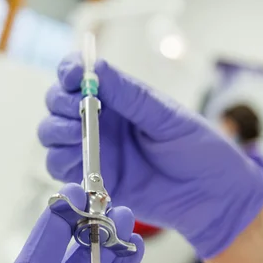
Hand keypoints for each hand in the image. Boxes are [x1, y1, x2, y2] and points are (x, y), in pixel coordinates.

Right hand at [38, 56, 262, 257]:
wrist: (211, 196)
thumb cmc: (197, 149)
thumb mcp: (166, 116)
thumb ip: (130, 96)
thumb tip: (95, 67)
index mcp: (119, 99)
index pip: (79, 77)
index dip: (68, 71)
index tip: (72, 76)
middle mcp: (101, 122)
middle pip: (57, 104)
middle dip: (59, 103)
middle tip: (77, 110)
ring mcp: (94, 151)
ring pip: (51, 135)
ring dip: (56, 131)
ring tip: (77, 135)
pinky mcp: (93, 180)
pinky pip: (60, 170)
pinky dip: (60, 163)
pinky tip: (81, 163)